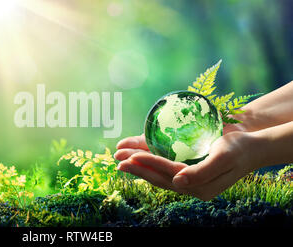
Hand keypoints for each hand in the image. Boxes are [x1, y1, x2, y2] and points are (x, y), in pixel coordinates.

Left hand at [114, 124, 258, 200]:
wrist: (251, 147)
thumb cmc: (239, 149)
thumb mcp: (223, 158)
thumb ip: (201, 172)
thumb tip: (178, 183)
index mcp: (200, 186)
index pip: (168, 174)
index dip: (149, 164)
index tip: (131, 156)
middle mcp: (191, 185)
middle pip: (158, 177)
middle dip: (137, 167)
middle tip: (117, 159)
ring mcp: (188, 179)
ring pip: (158, 173)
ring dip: (139, 165)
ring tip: (120, 157)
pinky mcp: (187, 171)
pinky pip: (164, 168)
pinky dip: (149, 161)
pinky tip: (137, 156)